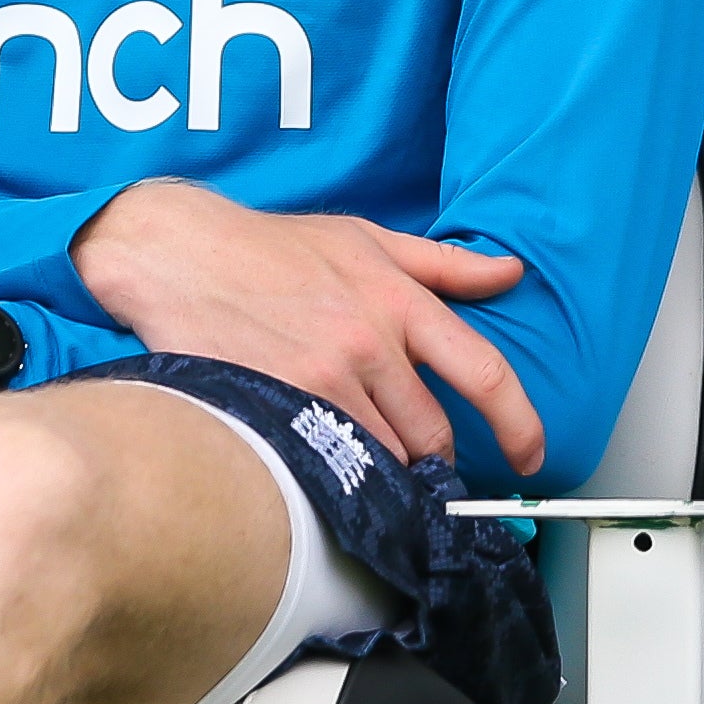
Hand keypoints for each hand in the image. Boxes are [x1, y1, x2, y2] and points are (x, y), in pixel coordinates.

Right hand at [72, 178, 539, 472]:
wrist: (174, 252)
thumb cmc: (264, 246)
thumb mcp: (362, 236)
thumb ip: (442, 264)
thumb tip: (509, 273)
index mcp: (399, 300)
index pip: (486, 373)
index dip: (520, 425)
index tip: (529, 454)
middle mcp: (369, 341)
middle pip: (432, 433)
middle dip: (428, 454)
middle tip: (410, 457)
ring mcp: (321, 375)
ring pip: (379, 454)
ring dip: (376, 463)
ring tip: (355, 452)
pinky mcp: (276, 401)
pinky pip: (325, 457)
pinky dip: (331, 466)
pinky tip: (318, 456)